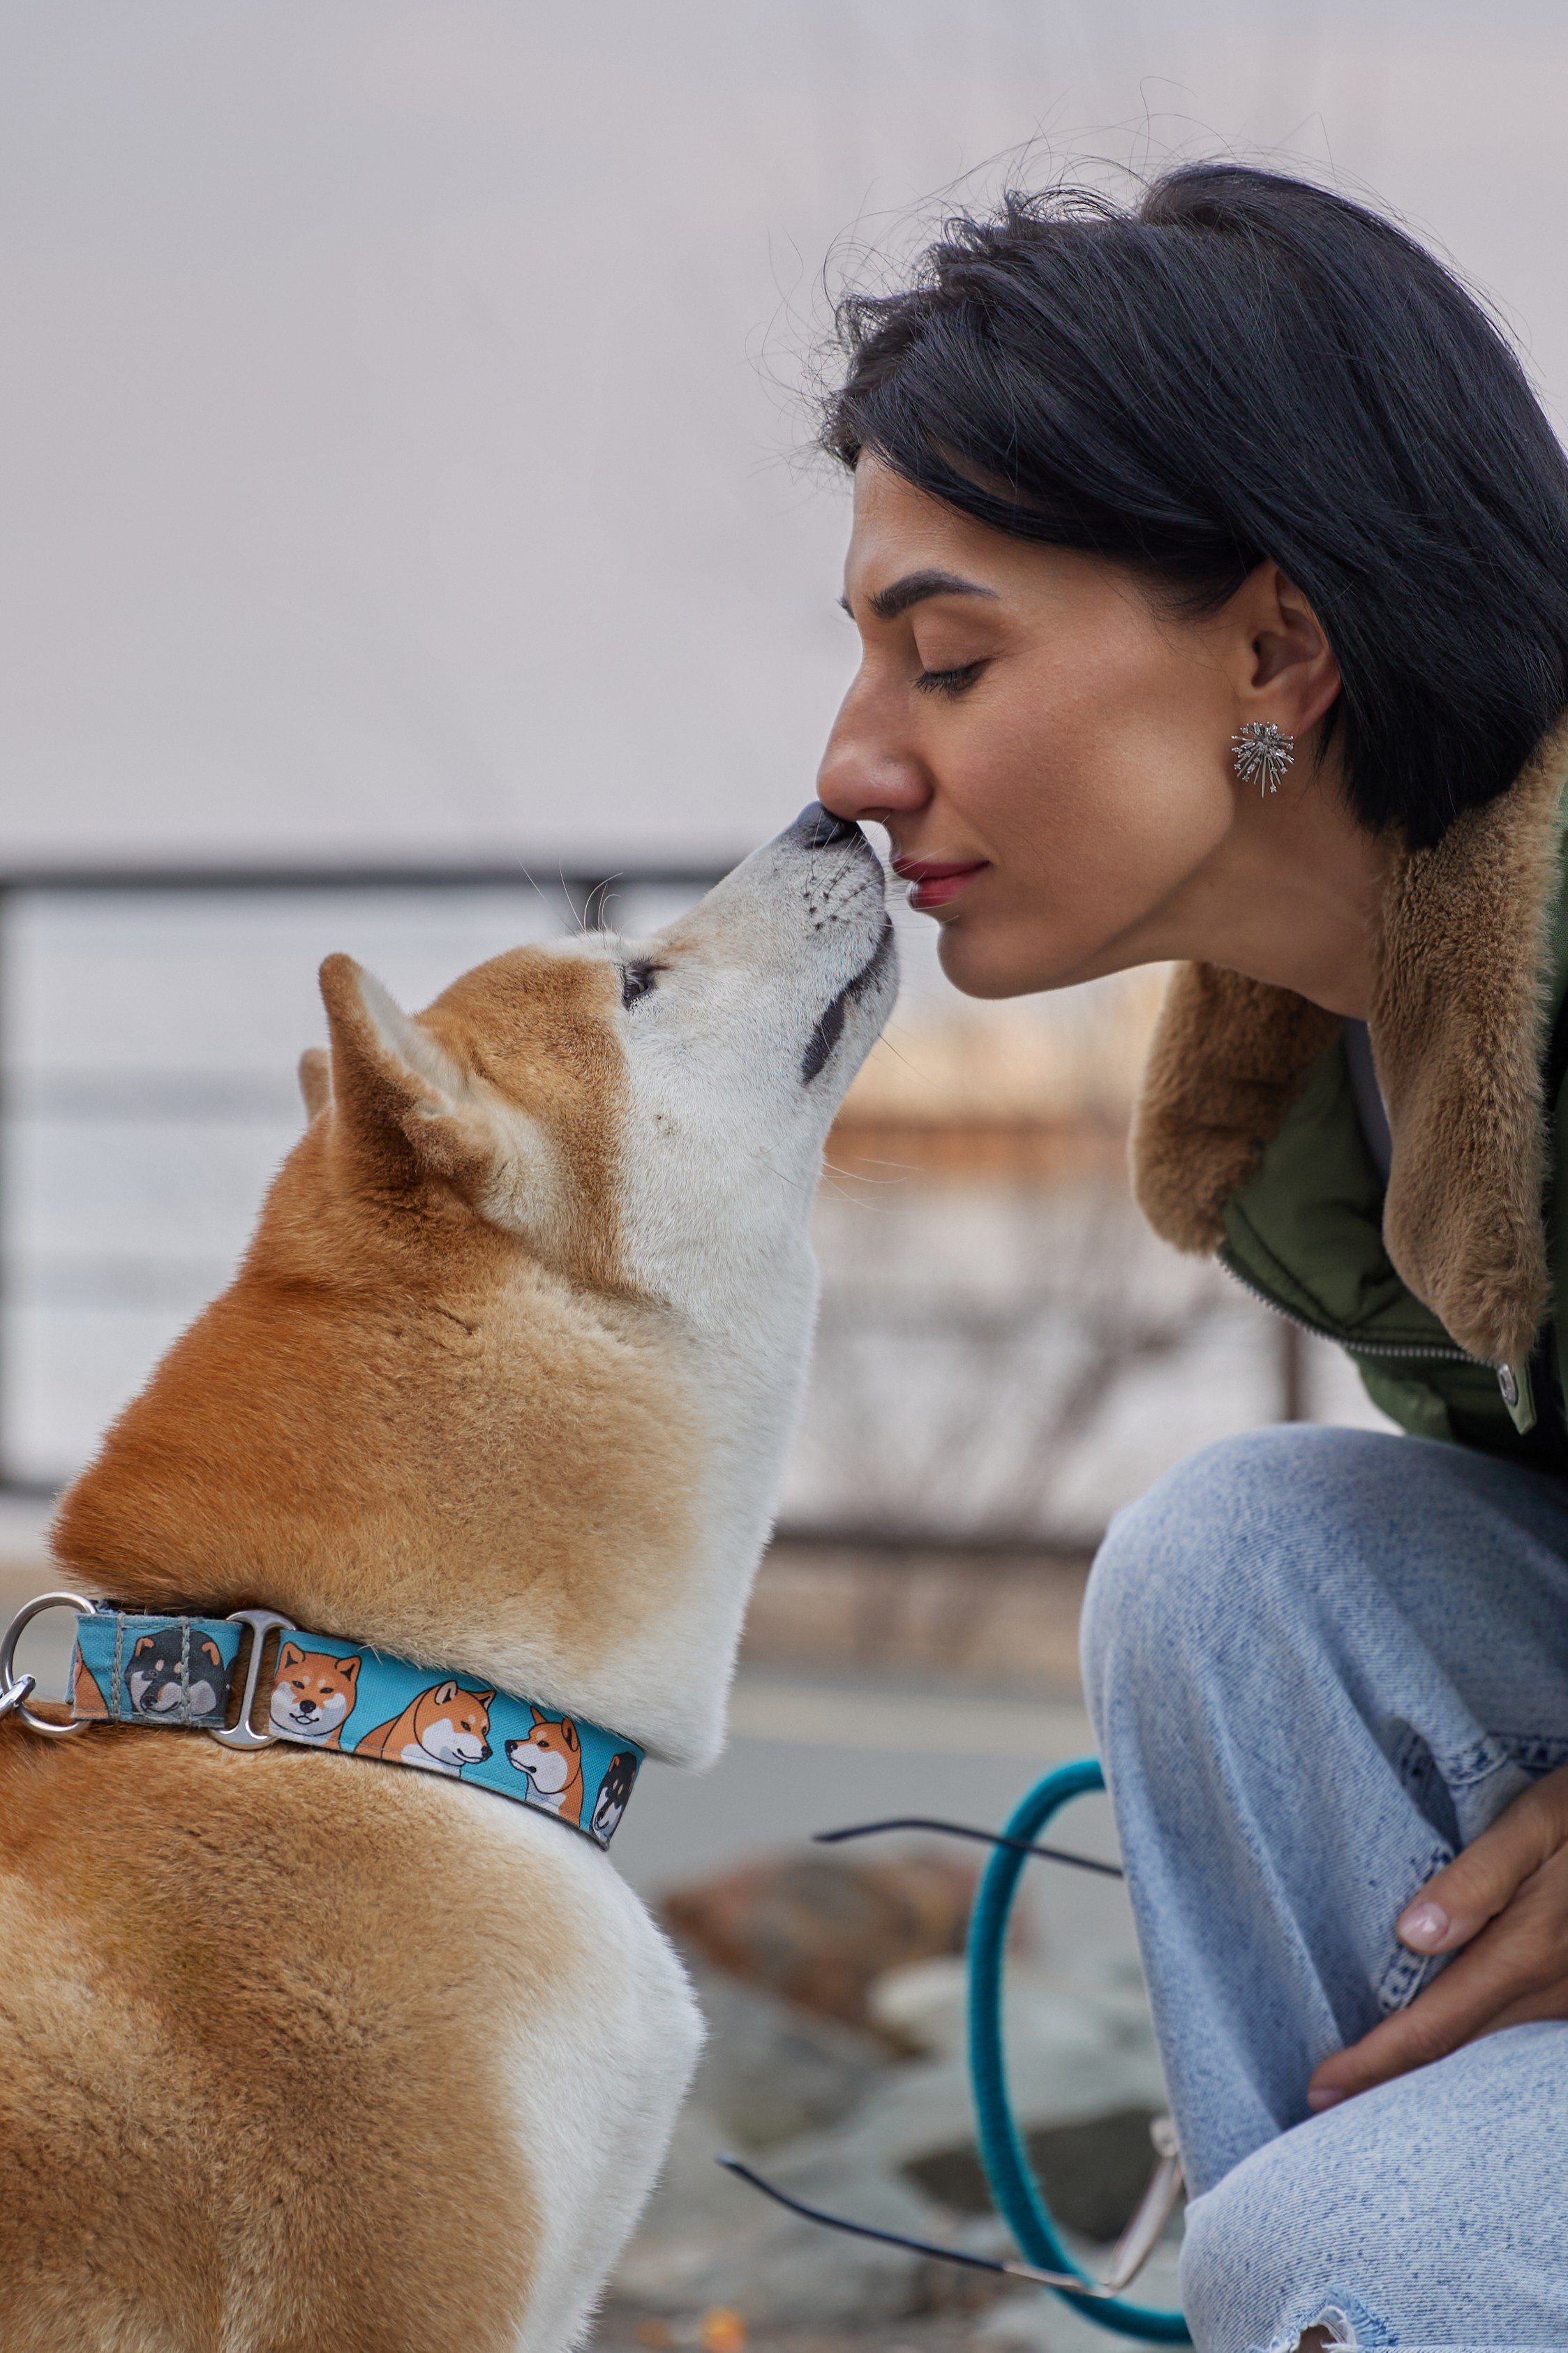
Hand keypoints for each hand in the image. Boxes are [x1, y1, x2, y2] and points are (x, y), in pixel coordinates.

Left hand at [1307, 1761, 1567, 2109]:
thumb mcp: (1539, 1820)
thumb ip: (1479, 1877)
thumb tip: (1413, 1933)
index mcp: (1529, 1949)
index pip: (1436, 2026)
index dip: (1377, 2062)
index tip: (1322, 2088)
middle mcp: (1554, 1989)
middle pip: (1460, 2054)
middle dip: (1393, 2082)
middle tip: (1327, 2107)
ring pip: (1492, 2051)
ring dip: (1433, 2072)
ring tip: (1374, 2085)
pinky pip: (1520, 2034)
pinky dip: (1474, 2048)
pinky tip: (1444, 2050)